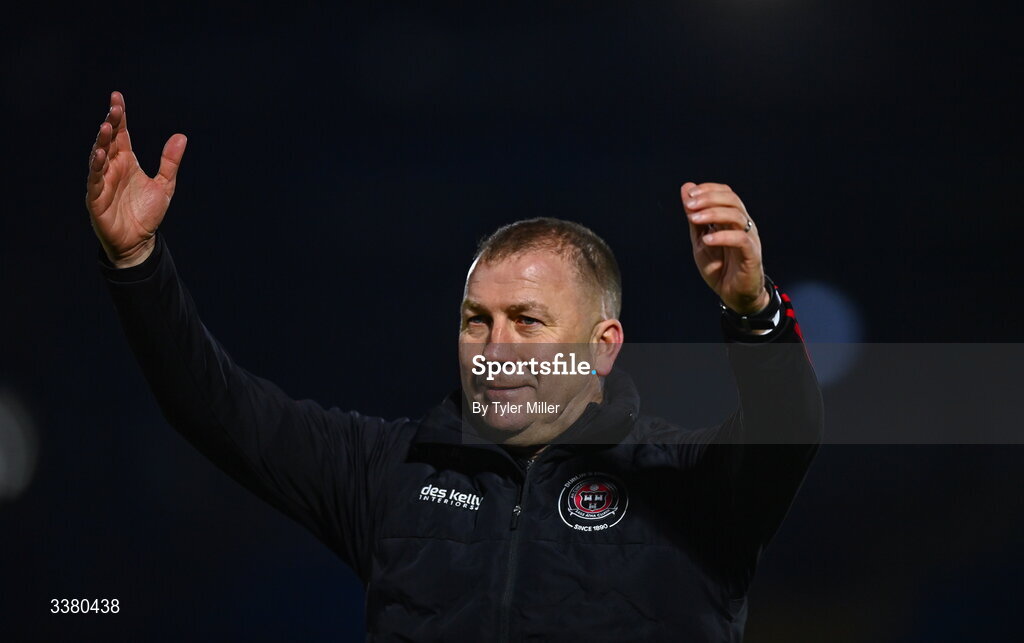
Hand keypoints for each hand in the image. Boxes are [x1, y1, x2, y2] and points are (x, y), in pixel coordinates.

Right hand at [85, 91, 186, 267]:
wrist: (139, 241)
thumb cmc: (147, 213)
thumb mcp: (165, 185)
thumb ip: (170, 162)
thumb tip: (181, 136)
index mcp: (126, 161)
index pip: (121, 134)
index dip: (119, 117)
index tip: (117, 97)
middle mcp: (112, 167)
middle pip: (109, 141)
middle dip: (110, 124)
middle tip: (114, 108)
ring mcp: (102, 181)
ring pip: (98, 157)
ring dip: (101, 142)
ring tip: (106, 127)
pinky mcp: (96, 198)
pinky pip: (94, 180)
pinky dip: (96, 168)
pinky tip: (99, 155)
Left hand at [681, 182, 769, 314]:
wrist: (733, 295)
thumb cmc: (720, 267)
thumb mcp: (700, 239)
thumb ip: (695, 217)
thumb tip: (687, 188)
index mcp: (732, 219)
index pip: (726, 193)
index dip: (709, 189)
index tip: (690, 194)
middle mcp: (743, 224)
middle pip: (732, 199)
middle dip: (709, 198)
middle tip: (689, 205)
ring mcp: (749, 238)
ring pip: (736, 215)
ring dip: (713, 214)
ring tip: (693, 218)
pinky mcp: (751, 254)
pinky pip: (740, 239)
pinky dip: (722, 236)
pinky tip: (707, 240)